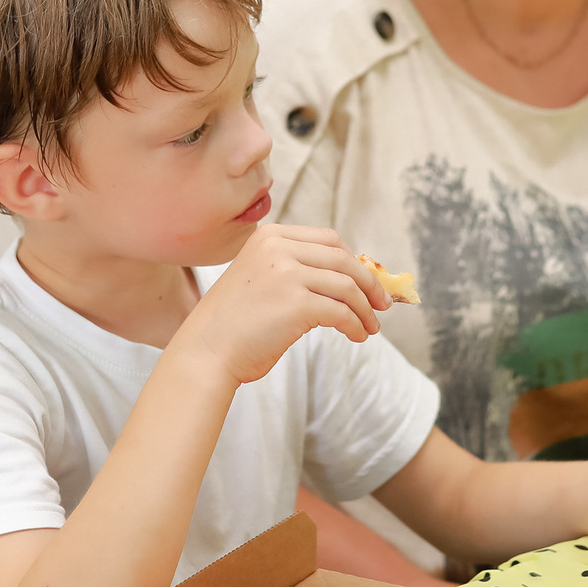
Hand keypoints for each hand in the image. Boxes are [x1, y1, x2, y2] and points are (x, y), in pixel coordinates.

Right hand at [167, 224, 388, 386]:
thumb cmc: (234, 322)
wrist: (205, 350)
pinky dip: (355, 325)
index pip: (329, 239)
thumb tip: (349, 278)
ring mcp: (287, 274)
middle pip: (343, 259)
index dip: (354, 261)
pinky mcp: (297, 304)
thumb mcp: (260, 278)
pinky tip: (356, 335)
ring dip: (365, 309)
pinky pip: (341, 312)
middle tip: (382, 304)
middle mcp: (279, 248)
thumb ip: (294, 269)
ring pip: (348, 286)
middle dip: (369, 283)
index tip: (367, 280)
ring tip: (370, 326)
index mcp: (270, 236)